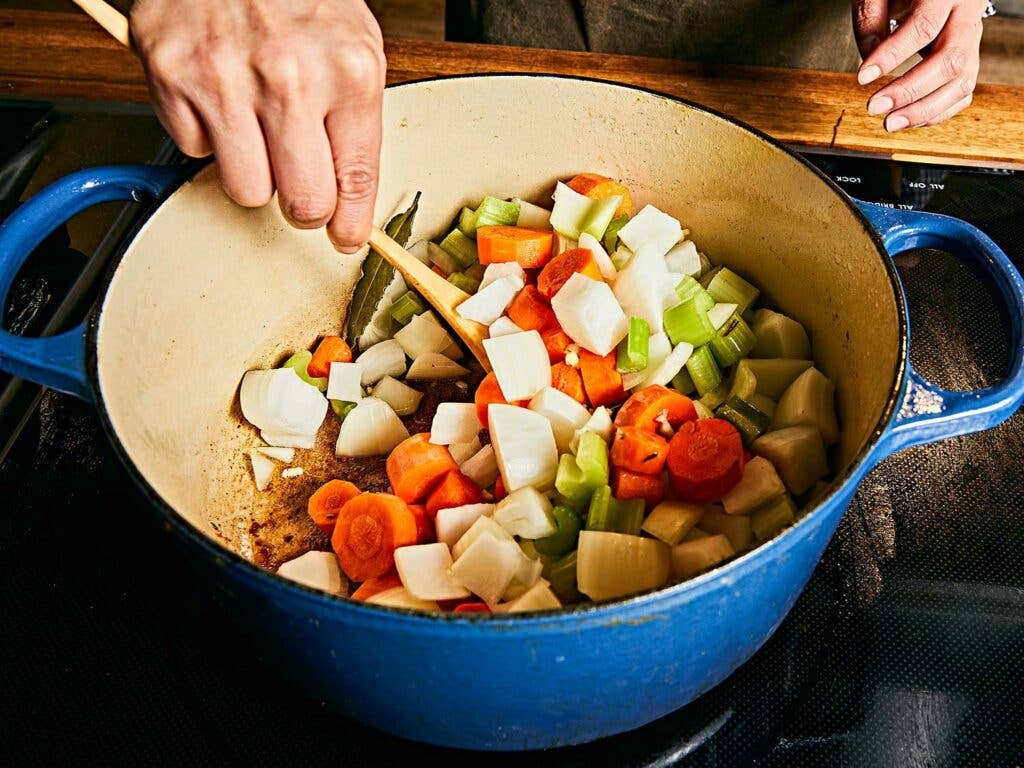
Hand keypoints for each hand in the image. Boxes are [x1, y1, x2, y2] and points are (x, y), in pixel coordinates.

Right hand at [131, 0, 384, 251]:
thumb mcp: (354, 47)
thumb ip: (355, 125)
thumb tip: (350, 204)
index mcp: (348, 72)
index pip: (354, 181)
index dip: (350, 222)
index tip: (345, 236)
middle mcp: (289, 78)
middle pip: (302, 203)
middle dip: (305, 203)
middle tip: (300, 181)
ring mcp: (226, 78)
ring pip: (247, 191)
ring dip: (254, 171)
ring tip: (257, 127)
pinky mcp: (173, 75)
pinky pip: (196, 151)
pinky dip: (208, 133)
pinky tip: (220, 95)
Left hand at [851, 0, 986, 129]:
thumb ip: (871, 18)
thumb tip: (869, 57)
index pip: (923, 27)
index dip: (891, 56)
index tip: (863, 77)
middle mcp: (967, 14)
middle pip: (950, 60)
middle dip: (910, 91)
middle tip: (875, 107)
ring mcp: (972, 38)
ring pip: (963, 82)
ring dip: (925, 110)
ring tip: (890, 123)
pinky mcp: (969, 57)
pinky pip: (963, 92)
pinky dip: (938, 111)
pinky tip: (911, 118)